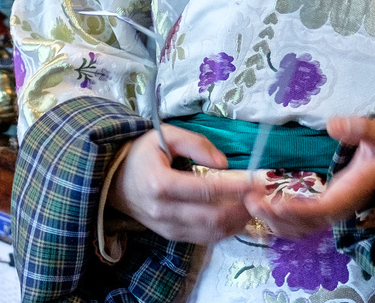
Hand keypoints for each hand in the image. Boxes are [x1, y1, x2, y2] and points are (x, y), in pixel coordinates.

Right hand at [107, 125, 256, 244]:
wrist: (115, 180)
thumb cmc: (142, 154)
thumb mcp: (165, 135)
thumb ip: (195, 143)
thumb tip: (224, 163)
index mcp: (160, 183)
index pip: (206, 189)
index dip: (234, 186)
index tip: (255, 181)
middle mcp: (164, 211)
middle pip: (213, 217)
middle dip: (241, 207)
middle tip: (258, 195)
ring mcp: (168, 228)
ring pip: (212, 232)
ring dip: (237, 221)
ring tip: (251, 205)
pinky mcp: (172, 236)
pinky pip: (205, 239)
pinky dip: (225, 230)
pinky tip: (236, 215)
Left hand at [245, 116, 374, 239]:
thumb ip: (360, 129)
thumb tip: (333, 125)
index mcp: (349, 195)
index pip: (323, 210)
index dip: (299, 210)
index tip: (276, 203)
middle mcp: (338, 209)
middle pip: (306, 224)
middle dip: (278, 217)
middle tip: (251, 200)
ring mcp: (329, 211)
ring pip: (300, 228)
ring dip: (275, 220)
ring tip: (251, 203)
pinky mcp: (322, 209)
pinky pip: (299, 223)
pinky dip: (280, 220)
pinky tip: (263, 207)